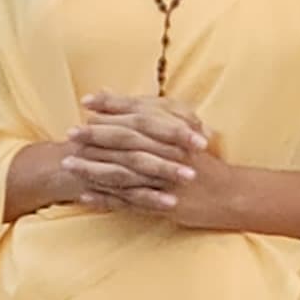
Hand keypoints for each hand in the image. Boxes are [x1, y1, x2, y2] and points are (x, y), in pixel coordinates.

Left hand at [66, 93, 242, 225]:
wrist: (232, 194)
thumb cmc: (203, 160)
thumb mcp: (184, 131)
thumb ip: (155, 115)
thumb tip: (119, 96)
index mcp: (176, 132)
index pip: (141, 112)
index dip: (113, 105)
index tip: (86, 101)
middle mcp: (170, 153)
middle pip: (129, 140)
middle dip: (97, 135)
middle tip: (70, 133)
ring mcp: (166, 180)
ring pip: (125, 171)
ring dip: (93, 168)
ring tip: (67, 165)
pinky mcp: (164, 203)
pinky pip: (130, 202)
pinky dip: (106, 199)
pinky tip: (84, 197)